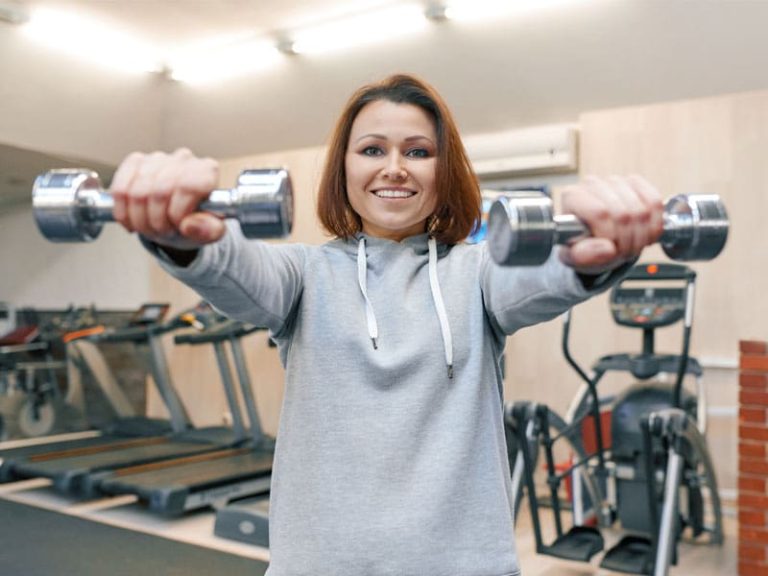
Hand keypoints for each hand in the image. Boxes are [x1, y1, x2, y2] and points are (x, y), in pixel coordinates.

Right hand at [110, 148, 224, 249]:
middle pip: (160, 191)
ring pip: (137, 192)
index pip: (187, 186)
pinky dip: (123, 211)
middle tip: (162, 232)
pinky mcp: (135, 162)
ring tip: (150, 228)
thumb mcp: (211, 231)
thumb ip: (210, 230)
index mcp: (206, 171)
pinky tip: (132, 220)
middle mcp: (183, 159)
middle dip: (157, 221)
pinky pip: (120, 189)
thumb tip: (190, 225)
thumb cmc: (196, 222)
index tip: (178, 226)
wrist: (177, 221)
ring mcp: (157, 158)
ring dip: (140, 219)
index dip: (177, 213)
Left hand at [558, 175, 663, 274]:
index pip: (600, 213)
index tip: (609, 250)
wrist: (596, 240)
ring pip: (641, 211)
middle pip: (623, 214)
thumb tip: (607, 249)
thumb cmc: (582, 247)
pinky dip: (655, 225)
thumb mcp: (575, 257)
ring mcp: (616, 181)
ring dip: (642, 237)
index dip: (610, 236)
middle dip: (627, 242)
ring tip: (632, 247)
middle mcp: (593, 184)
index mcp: (572, 197)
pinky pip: (655, 203)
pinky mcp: (636, 183)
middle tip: (623, 253)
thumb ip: (583, 255)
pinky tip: (645, 235)